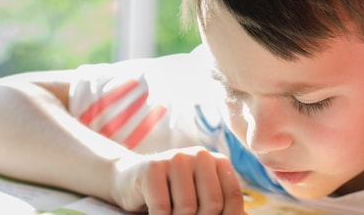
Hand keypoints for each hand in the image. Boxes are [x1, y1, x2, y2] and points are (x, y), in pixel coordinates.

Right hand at [111, 146, 244, 213]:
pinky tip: (154, 212)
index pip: (232, 197)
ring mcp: (176, 157)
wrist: (131, 182)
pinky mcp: (152, 167)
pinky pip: (162, 207)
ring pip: (187, 208)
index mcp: (218, 162)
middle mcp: (200, 154)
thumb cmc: (173, 195)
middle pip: (212, 204)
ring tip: (170, 213)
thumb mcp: (201, 198)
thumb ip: (224, 207)